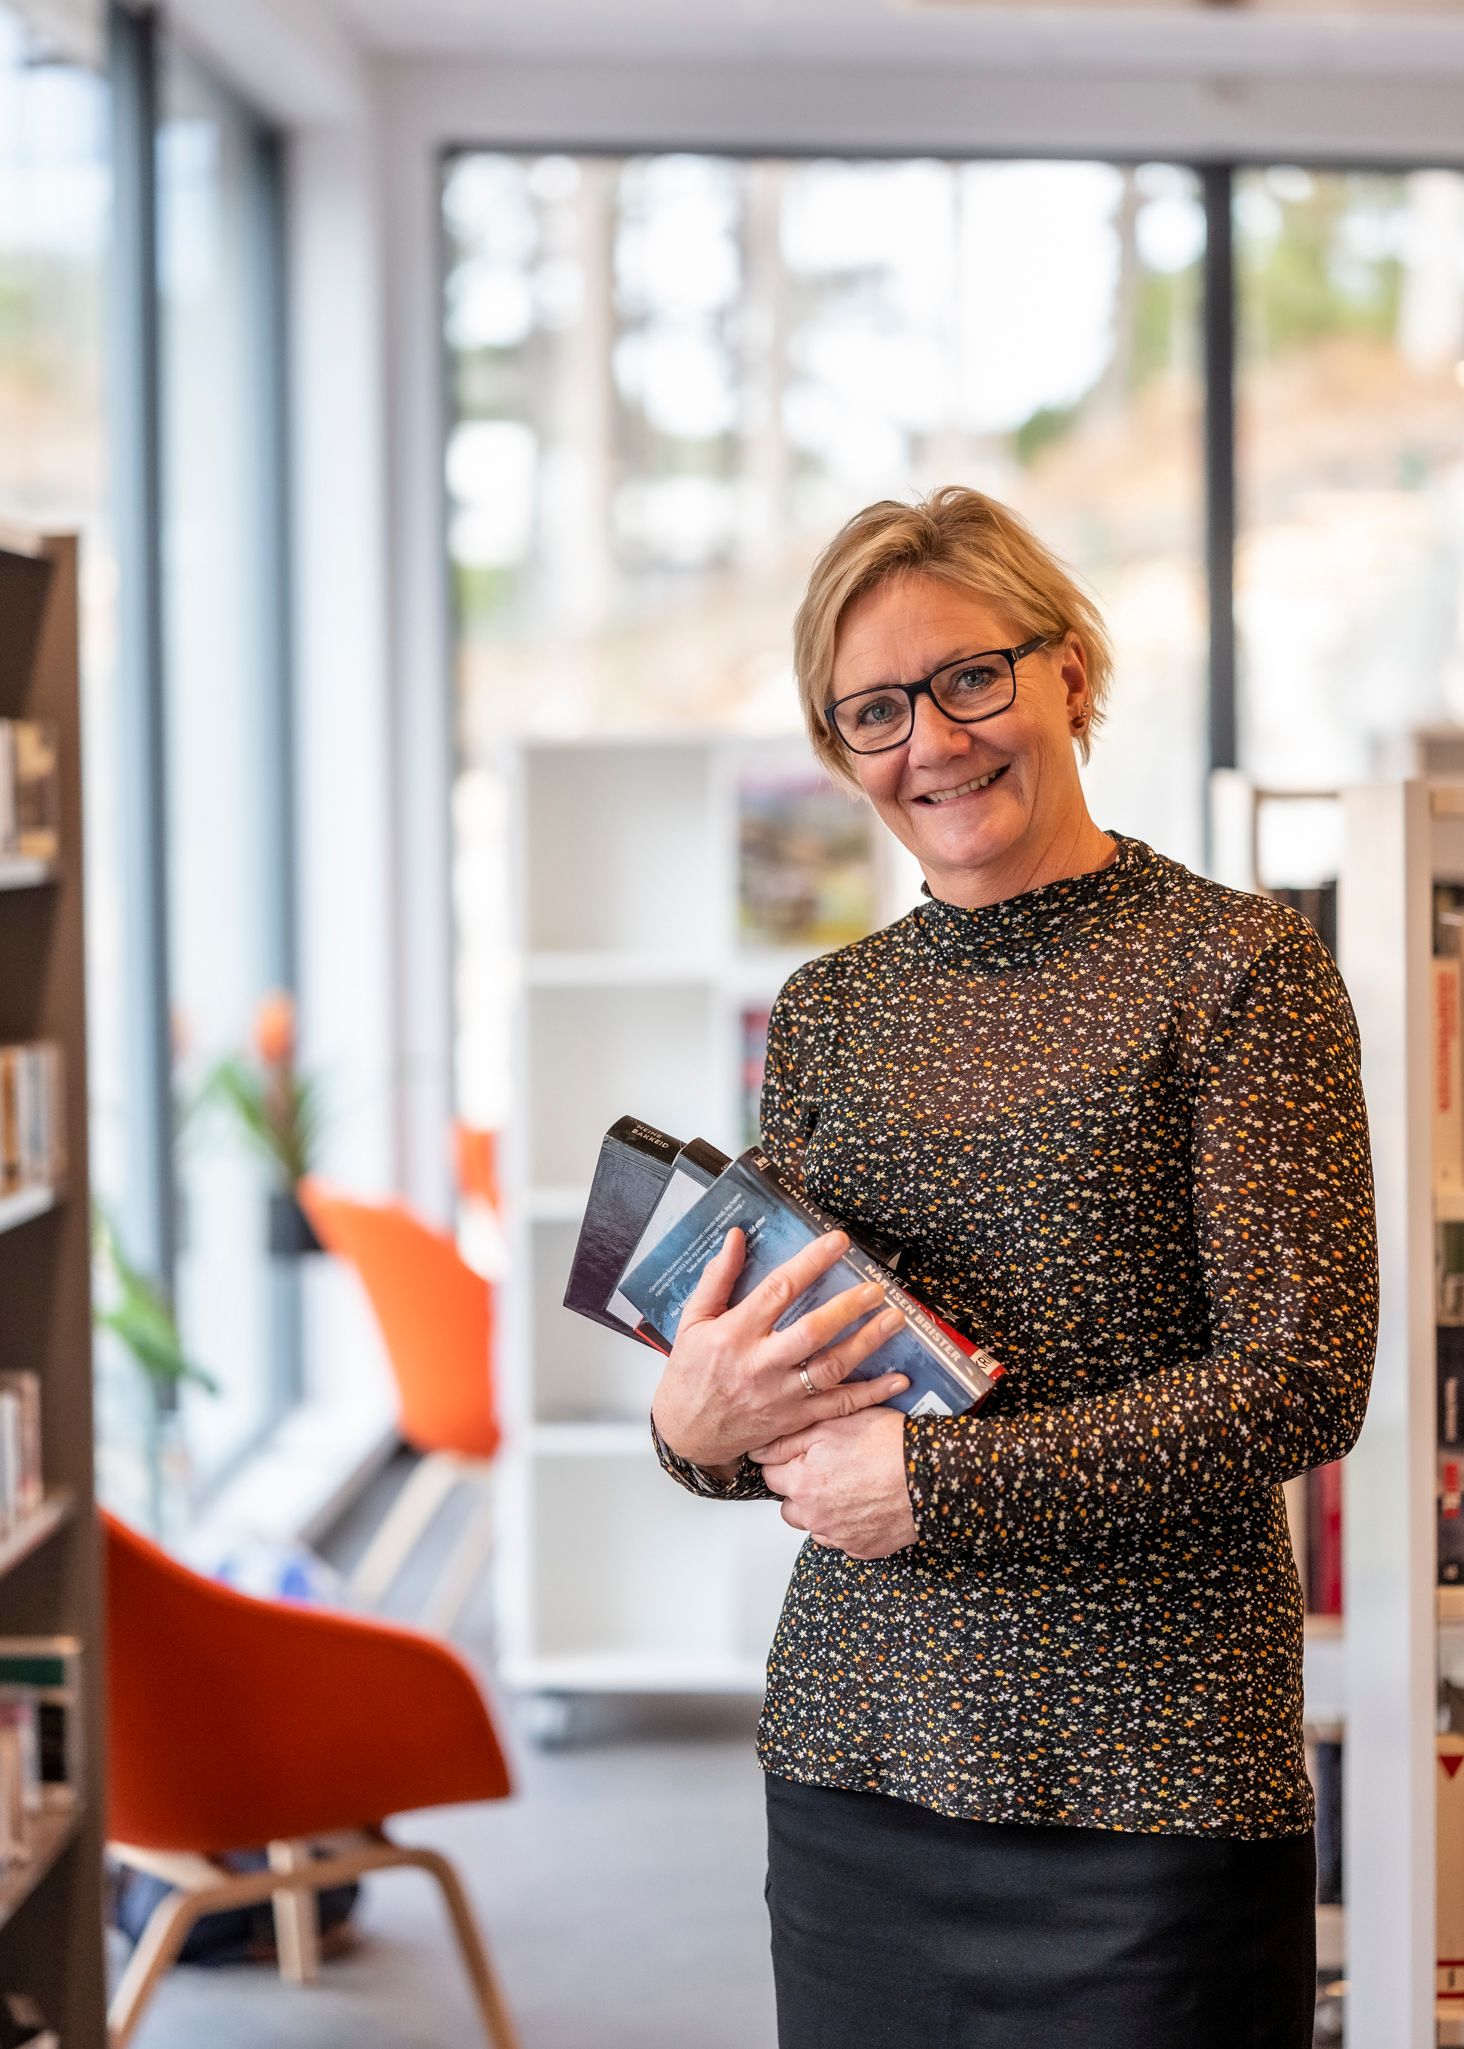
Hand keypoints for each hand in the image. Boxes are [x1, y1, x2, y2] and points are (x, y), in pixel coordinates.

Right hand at [650, 1227, 910, 1471]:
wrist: (686, 1434)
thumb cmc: (690, 1373)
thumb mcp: (692, 1321)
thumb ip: (717, 1277)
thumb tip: (737, 1237)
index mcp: (735, 1333)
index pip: (778, 1290)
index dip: (811, 1262)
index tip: (838, 1242)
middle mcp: (760, 1364)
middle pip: (812, 1331)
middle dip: (848, 1307)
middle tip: (877, 1287)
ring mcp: (781, 1395)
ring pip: (831, 1367)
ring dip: (868, 1343)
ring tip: (895, 1320)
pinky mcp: (795, 1419)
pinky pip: (838, 1406)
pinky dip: (871, 1393)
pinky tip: (899, 1378)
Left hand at [751, 1408, 916, 1559]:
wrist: (930, 1474)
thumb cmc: (886, 1443)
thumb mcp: (832, 1424)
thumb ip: (789, 1439)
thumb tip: (760, 1449)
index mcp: (802, 1483)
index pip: (770, 1476)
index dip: (786, 1460)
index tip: (802, 1454)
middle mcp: (815, 1516)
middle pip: (789, 1507)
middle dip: (800, 1490)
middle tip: (828, 1470)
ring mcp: (839, 1536)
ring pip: (815, 1525)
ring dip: (823, 1510)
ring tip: (849, 1486)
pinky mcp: (862, 1549)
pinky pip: (842, 1539)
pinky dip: (848, 1524)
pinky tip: (865, 1503)